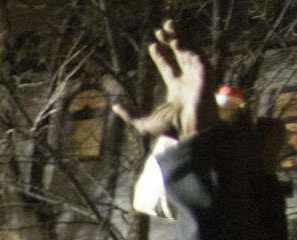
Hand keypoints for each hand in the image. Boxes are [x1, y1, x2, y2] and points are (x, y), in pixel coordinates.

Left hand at [113, 20, 216, 138]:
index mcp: (177, 89)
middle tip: (160, 30)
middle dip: (171, 41)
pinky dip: (188, 46)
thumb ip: (130, 114)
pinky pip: (197, 55)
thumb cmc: (171, 130)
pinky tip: (176, 40)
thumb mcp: (143, 122)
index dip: (161, 56)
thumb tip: (115, 106)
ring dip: (178, 38)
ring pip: (188, 50)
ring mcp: (198, 75)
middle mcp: (188, 80)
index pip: (168, 67)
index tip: (152, 45)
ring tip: (167, 27)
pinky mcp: (206, 73)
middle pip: (179, 55)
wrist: (190, 130)